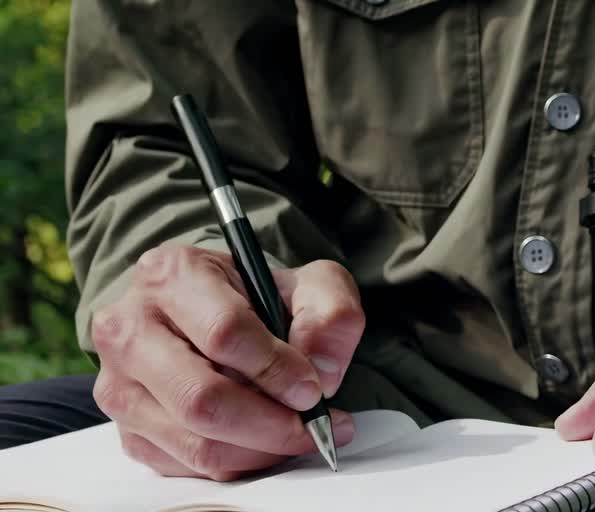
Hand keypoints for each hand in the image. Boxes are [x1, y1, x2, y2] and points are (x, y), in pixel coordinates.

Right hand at [90, 245, 365, 480]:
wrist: (214, 313)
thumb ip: (331, 314)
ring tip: (299, 435)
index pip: (223, 333)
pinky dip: (237, 463)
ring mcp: (118, 384)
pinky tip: (266, 442)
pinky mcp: (127, 429)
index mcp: (171, 275)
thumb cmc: (261, 298)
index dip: (276, 369)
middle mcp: (129, 328)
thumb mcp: (311, 283)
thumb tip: (323, 369)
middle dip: (269, 423)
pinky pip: (185, 465)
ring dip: (258, 450)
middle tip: (314, 425)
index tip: (314, 389)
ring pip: (193, 441)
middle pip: (200, 398)